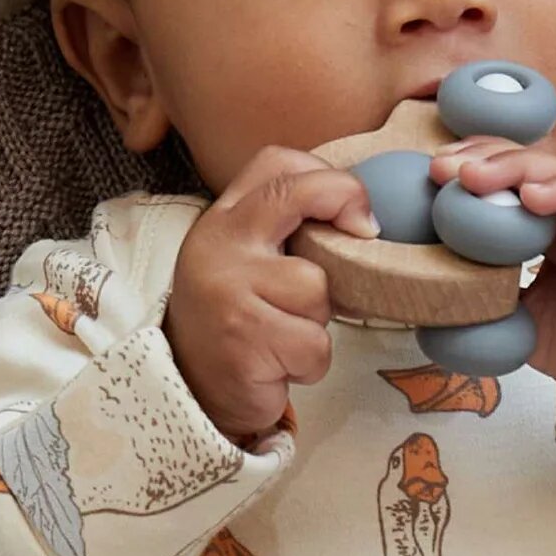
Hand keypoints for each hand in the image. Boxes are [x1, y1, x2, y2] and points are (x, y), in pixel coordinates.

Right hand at [163, 146, 377, 439]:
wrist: (189, 391)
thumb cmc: (237, 319)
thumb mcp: (251, 260)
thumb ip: (288, 228)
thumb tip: (364, 220)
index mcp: (223, 218)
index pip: (275, 163)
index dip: (326, 173)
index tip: (354, 207)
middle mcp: (219, 244)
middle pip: (295, 194)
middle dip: (345, 202)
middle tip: (366, 232)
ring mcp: (227, 289)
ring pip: (316, 287)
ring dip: (318, 320)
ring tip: (286, 332)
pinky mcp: (243, 339)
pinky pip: (314, 343)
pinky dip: (309, 363)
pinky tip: (280, 365)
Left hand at [429, 138, 555, 422]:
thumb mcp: (515, 316)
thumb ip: (480, 293)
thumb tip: (427, 290)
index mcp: (552, 225)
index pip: (516, 174)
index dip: (477, 161)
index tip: (435, 169)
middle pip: (535, 163)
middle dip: (487, 155)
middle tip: (444, 165)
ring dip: (517, 167)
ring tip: (476, 176)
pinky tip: (530, 194)